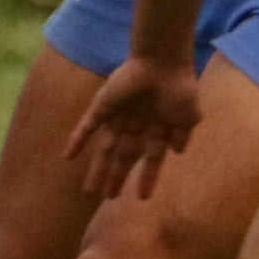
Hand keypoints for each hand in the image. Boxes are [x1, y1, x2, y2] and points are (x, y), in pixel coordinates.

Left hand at [65, 55, 203, 200]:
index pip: (150, 159)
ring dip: (98, 169)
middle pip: (124, 156)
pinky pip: (88, 126)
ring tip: (89, 191)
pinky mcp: (103, 106)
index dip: (147, 178)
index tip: (143, 198)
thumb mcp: (189, 115)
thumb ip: (183, 134)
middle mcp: (137, 124)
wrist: (162, 60)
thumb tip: (178, 153)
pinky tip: (68, 157)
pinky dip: (77, 141)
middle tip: (109, 197)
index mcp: (158, 128)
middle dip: (117, 177)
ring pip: (105, 148)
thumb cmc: (179, 87)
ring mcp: (119, 116)